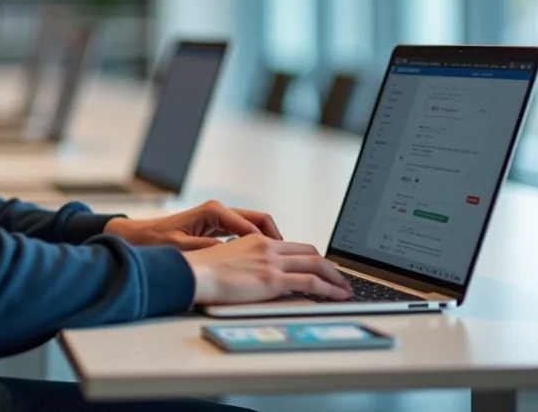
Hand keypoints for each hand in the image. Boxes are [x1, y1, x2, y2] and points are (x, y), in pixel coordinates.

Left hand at [104, 200, 281, 250]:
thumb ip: (207, 249)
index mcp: (213, 212)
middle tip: (288, 258)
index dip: (269, 242)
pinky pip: (244, 232)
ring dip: (268, 241)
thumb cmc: (156, 241)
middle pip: (259, 220)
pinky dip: (256, 243)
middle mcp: (219, 210)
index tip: (281, 258)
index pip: (252, 224)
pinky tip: (261, 260)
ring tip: (279, 261)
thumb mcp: (182, 247)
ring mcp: (218, 217)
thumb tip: (231, 253)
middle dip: (275, 238)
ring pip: (254, 225)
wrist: (137, 237)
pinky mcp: (216, 226)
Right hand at [181, 234, 352, 304]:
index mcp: (257, 241)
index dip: (312, 257)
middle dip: (329, 266)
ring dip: (335, 278)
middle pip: (310, 252)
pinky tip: (336, 296)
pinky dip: (329, 289)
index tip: (321, 268)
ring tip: (345, 290)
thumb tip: (253, 275)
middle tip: (340, 279)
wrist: (193, 274)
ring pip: (316, 265)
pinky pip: (310, 282)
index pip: (294, 246)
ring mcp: (272, 262)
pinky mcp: (273, 279)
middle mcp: (268, 247)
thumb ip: (245, 262)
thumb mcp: (228, 259)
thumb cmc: (202, 271)